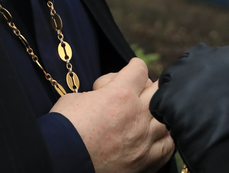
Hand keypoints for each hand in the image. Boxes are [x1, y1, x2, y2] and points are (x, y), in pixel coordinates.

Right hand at [51, 57, 174, 172]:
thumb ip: (97, 93)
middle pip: (158, 90)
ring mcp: (143, 140)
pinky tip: (158, 136)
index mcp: (120, 94)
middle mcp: (136, 115)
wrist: (61, 162)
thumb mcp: (76, 99)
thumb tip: (103, 96)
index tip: (133, 67)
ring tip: (150, 113)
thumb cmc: (63, 129)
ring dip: (159, 112)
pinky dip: (165, 138)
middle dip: (150, 86)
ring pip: (166, 118)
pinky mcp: (144, 161)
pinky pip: (167, 147)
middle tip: (141, 89)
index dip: (135, 66)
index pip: (139, 69)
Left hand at [149, 44, 228, 169]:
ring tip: (185, 114)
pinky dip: (166, 112)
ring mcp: (183, 74)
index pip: (213, 59)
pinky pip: (160, 101)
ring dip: (176, 93)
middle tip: (196, 102)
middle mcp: (205, 56)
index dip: (210, 77)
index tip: (211, 92)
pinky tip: (178, 124)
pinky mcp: (167, 94)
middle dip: (191, 79)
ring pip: (172, 79)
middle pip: (190, 62)